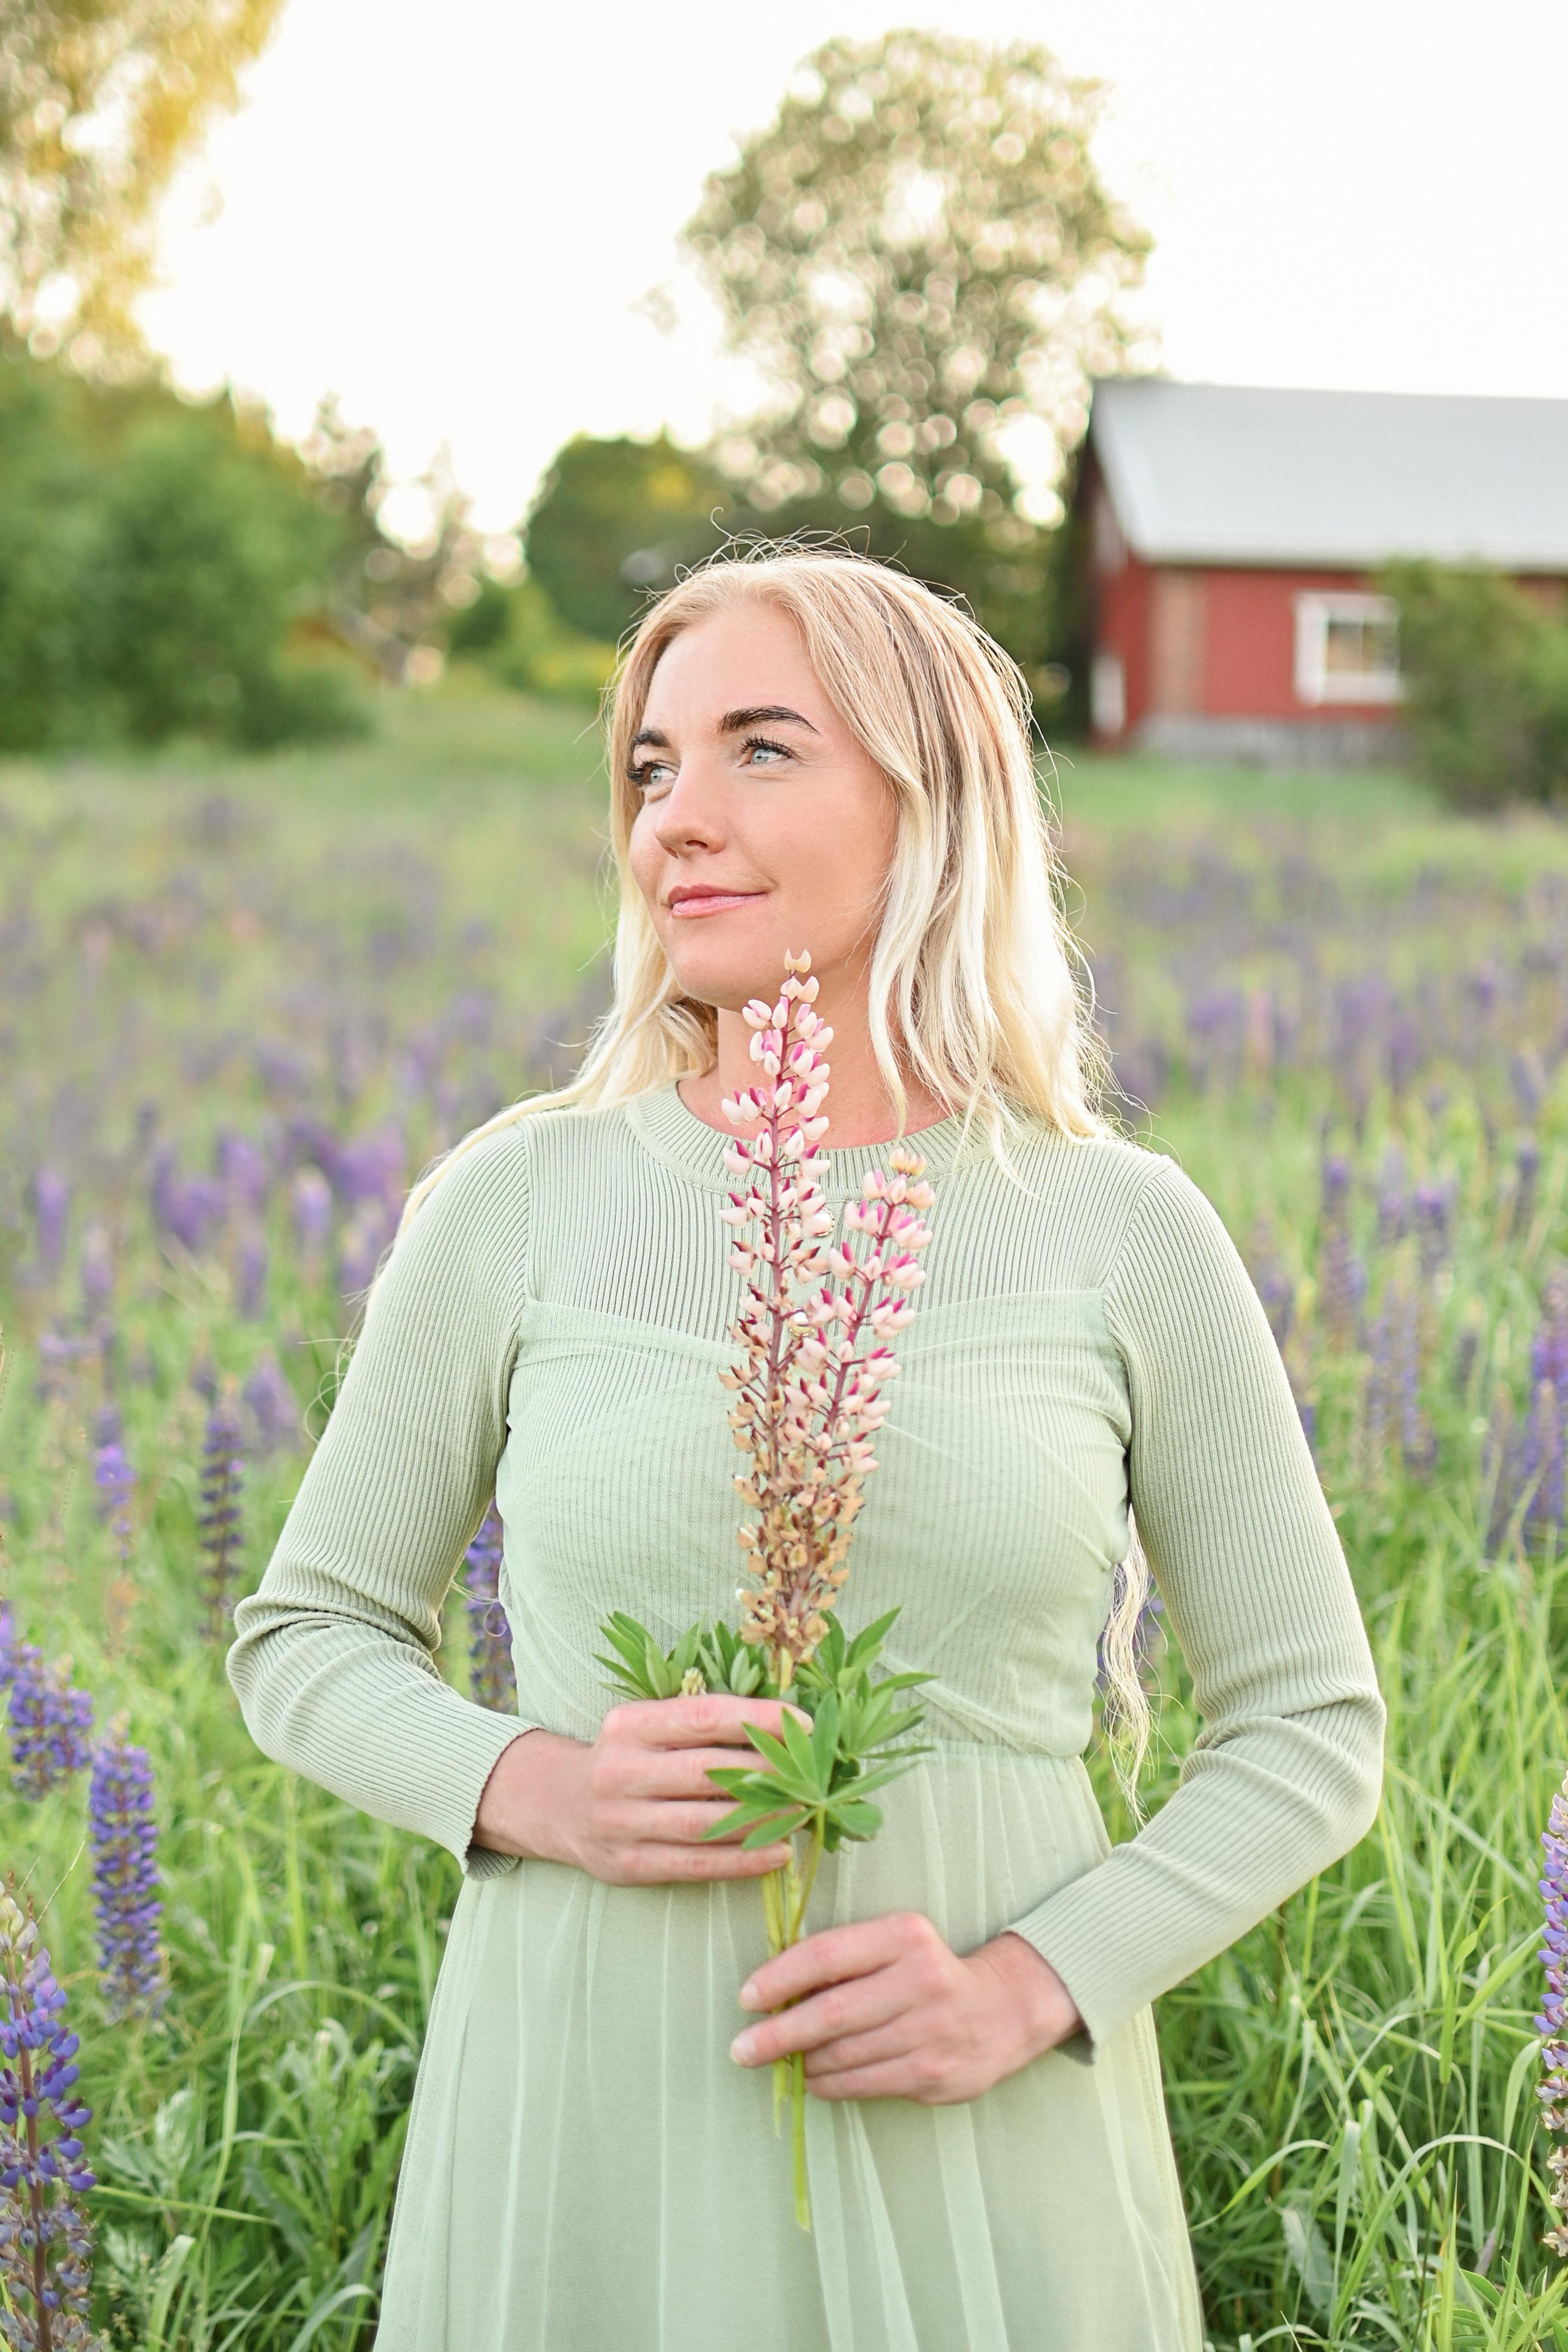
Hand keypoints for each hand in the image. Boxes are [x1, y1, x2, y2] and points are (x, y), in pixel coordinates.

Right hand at [471, 1694, 809, 1885]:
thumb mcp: (648, 1726)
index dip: (758, 1718)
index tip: (805, 1723)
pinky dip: (742, 1861)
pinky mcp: (627, 1864)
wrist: (558, 1804)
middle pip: (708, 1771)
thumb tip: (784, 1726)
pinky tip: (779, 1854)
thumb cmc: (627, 1757)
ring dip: (763, 1820)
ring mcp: (620, 1821)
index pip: (703, 1716)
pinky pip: (694, 1863)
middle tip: (816, 1775)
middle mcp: (620, 1770)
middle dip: (769, 1773)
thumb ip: (700, 1723)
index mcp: (630, 1724)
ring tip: (807, 1815)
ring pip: (704, 1822)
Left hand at [730, 1913, 1083, 2102]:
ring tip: (776, 2062)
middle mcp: (921, 1981)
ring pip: (844, 2053)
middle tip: (741, 2049)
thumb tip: (773, 1989)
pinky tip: (811, 2079)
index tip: (747, 1997)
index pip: (829, 1954)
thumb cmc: (927, 1972)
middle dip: (778, 2034)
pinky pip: (864, 2083)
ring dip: (801, 2062)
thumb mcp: (895, 1944)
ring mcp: (930, 2032)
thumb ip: (845, 1959)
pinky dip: (828, 2084)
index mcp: (905, 1936)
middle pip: (832, 2012)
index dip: (781, 1976)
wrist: (1001, 2011)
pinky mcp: (933, 2074)